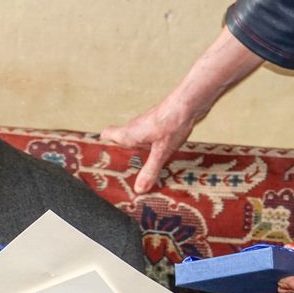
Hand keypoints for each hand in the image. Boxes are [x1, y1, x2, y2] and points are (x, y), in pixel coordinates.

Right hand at [102, 27, 262, 194]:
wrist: (190, 103)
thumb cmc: (172, 122)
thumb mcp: (161, 152)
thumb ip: (150, 171)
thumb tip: (138, 189)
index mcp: (128, 134)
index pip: (106, 135)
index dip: (103, 146)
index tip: (104, 160)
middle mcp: (133, 128)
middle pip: (121, 141)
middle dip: (124, 157)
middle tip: (127, 175)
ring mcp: (146, 125)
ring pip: (137, 141)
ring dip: (140, 154)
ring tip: (145, 171)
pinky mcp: (158, 125)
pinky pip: (150, 139)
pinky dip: (152, 148)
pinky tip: (162, 158)